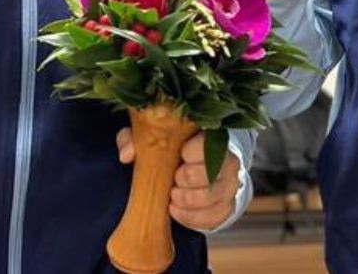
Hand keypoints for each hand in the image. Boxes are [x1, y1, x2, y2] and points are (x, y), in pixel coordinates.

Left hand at [116, 128, 241, 230]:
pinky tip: (177, 210)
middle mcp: (229, 161)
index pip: (207, 146)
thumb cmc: (176, 149)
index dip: (188, 154)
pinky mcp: (228, 208)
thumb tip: (126, 154)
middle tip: (173, 179)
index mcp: (214, 138)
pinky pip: (212, 219)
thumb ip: (135, 139)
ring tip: (173, 196)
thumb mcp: (152, 138)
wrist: (203, 166)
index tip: (178, 155)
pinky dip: (190, 218)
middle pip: (208, 176)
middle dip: (184, 181)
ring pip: (210, 199)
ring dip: (185, 201)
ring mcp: (231, 186)